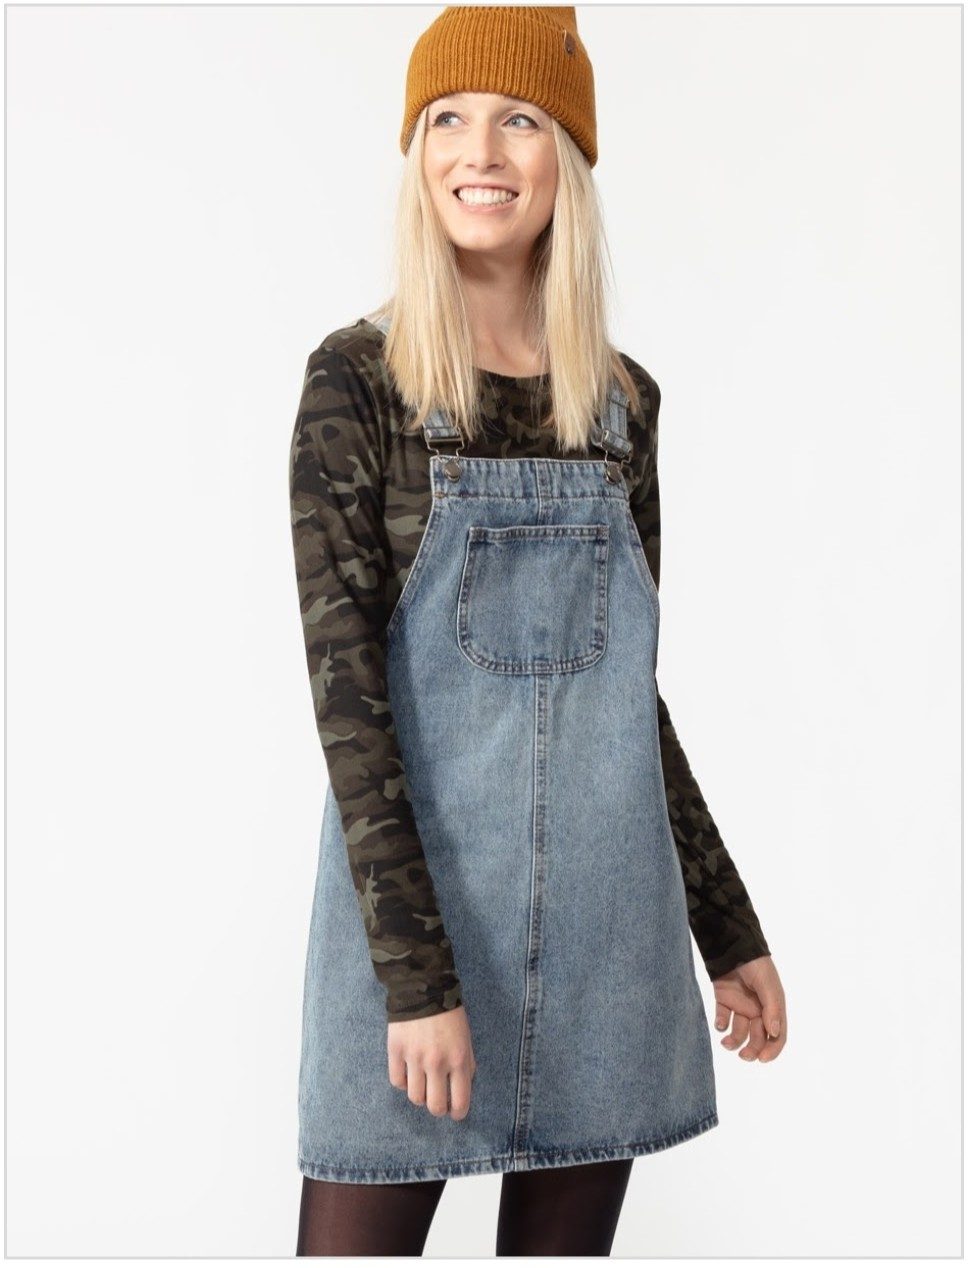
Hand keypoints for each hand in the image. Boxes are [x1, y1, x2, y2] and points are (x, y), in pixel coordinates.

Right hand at [387, 1003, 477, 1119]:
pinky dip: (404, 1082)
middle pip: (434, 1106)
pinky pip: (397, 1081)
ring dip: (420, 1095)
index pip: (460, 1101)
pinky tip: (409, 1073)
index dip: (458, 1113)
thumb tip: (461, 1088)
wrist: (423, 988)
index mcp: (459, 1059)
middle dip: (438, 1108)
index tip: (456, 1112)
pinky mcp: (395, 1051)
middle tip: (439, 1102)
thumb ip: (466, 1064)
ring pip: (415, 1097)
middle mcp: (436, 1063)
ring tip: (423, 1085)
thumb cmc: (449, 1014)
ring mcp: (414, 1058)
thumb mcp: (466, 1038)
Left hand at [712, 955, 786, 1062]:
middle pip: (758, 1037)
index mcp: (774, 1007)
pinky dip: (721, 1024)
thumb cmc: (756, 964)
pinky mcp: (724, 999)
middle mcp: (758, 1009)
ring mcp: (741, 1005)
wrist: (732, 944)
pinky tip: (720, 1023)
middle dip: (752, 1049)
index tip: (762, 1059)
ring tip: (726, 1043)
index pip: (777, 1035)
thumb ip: (771, 1008)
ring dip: (734, 1040)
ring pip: (739, 1031)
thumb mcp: (767, 985)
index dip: (772, 1049)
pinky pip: (723, 1018)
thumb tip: (774, 1033)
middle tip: (744, 1056)